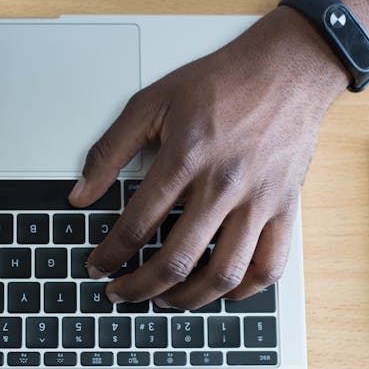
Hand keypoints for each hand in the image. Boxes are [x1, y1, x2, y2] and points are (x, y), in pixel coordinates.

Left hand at [70, 7, 349, 308]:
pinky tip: (221, 292)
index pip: (136, 224)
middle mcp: (223, 185)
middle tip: (121, 293)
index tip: (97, 265)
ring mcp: (259, 201)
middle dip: (139, 287)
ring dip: (187, 299)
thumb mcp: (151, 102)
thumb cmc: (220, 83)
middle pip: (176, 259)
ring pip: (223, 274)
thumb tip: (80, 194)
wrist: (288, 68)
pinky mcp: (286, 208)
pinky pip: (269, 266)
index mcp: (185, 158)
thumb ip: (109, 150)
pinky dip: (243, 290)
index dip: (110, 254)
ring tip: (165, 300)